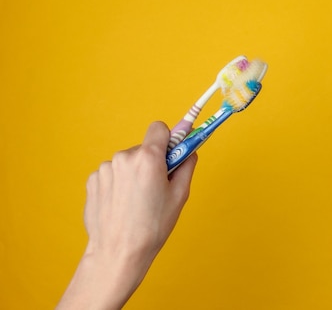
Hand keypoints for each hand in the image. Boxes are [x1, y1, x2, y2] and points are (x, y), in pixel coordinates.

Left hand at [57, 121, 197, 309]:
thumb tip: (189, 151)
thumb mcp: (179, 195)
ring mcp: (105, 168)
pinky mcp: (93, 180)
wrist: (118, 252)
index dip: (167, 139)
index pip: (159, 128)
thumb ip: (186, 166)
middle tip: (155, 187)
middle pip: (143, 148)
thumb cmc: (152, 227)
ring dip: (133, 174)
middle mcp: (124, 157)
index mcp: (148, 158)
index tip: (171, 150)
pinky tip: (122, 204)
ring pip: (127, 162)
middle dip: (151, 162)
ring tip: (136, 201)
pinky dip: (118, 184)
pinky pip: (112, 174)